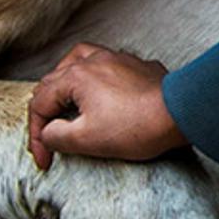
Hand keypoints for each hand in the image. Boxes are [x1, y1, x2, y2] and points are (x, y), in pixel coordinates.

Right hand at [26, 44, 185, 167]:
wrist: (182, 114)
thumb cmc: (138, 126)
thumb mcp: (87, 140)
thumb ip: (57, 136)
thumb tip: (49, 133)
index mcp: (76, 76)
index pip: (40, 103)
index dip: (36, 135)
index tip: (44, 159)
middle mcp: (95, 60)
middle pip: (55, 79)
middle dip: (46, 108)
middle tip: (47, 132)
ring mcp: (118, 59)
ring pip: (79, 62)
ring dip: (66, 82)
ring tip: (64, 100)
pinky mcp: (138, 66)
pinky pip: (107, 65)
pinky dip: (95, 78)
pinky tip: (101, 94)